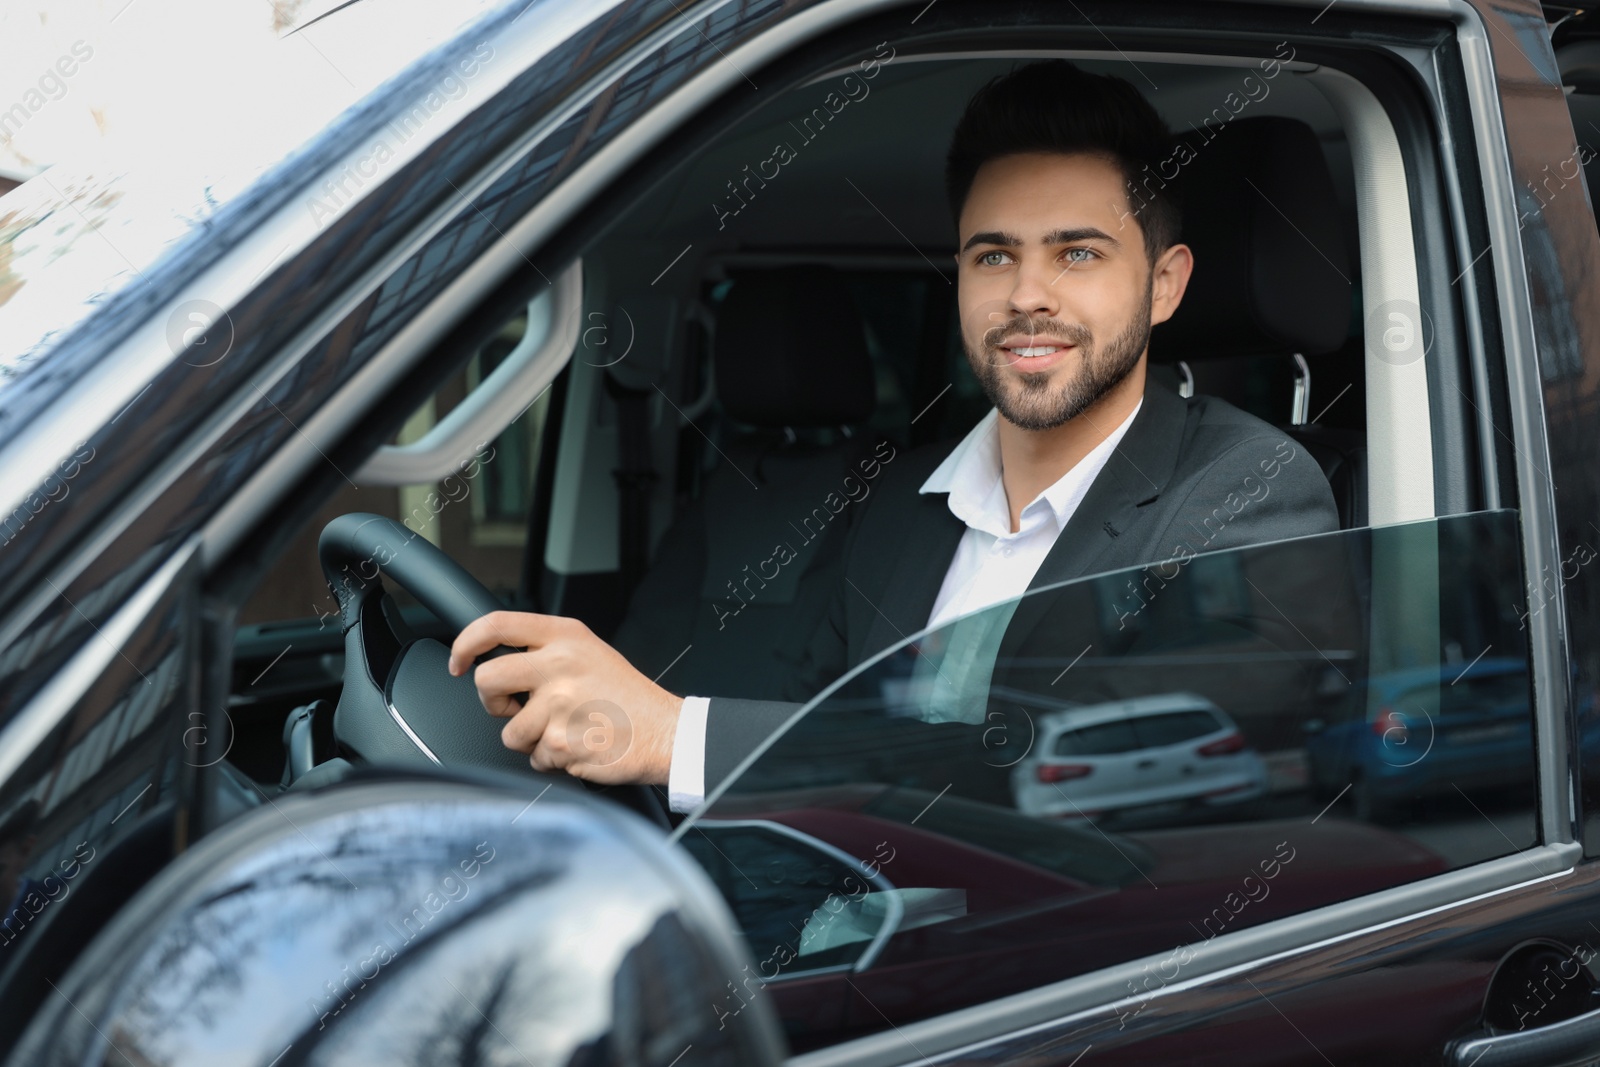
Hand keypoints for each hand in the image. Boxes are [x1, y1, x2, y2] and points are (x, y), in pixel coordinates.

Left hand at [447, 611, 680, 785]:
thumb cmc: (629, 697)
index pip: (496, 625)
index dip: (466, 644)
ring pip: (509, 730)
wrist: (666, 732)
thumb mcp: (590, 652)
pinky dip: (551, 758)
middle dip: (492, 701)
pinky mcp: (559, 741)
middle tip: (513, 707)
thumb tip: (497, 660)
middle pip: (486, 680)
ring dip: (530, 738)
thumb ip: (547, 649)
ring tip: (565, 729)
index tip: (459, 661)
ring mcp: (558, 704)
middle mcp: (559, 664)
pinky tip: (578, 744)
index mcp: (566, 636)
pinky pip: (533, 757)